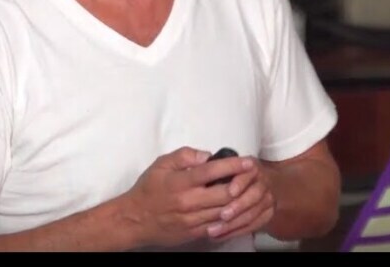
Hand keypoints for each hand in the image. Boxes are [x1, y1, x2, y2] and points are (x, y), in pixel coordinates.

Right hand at [120, 146, 254, 247]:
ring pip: (225, 212)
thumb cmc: (148, 189)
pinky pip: (219, 227)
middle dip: (243, 184)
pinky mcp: (194, 233)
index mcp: (180, 183)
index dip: (233, 165)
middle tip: (254, 176)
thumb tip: (207, 155)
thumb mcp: (160, 164)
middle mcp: (188, 202)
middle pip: (225, 194)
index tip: (248, 161)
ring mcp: (192, 220)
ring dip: (241, 202)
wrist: (134, 220)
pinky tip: (238, 209)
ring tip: (251, 191)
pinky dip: (231, 218)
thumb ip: (184, 156)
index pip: (212, 172)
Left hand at [208, 157, 275, 241]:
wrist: (256, 183)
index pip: (248, 172)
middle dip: (238, 206)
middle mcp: (262, 180)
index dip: (241, 182)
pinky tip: (220, 236)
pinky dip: (237, 232)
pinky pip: (255, 225)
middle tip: (222, 216)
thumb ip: (200, 158)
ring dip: (235, 223)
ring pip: (253, 213)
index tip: (231, 191)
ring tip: (214, 231)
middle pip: (254, 195)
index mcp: (250, 165)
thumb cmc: (226, 172)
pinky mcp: (268, 212)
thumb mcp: (213, 162)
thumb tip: (202, 159)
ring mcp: (267, 197)